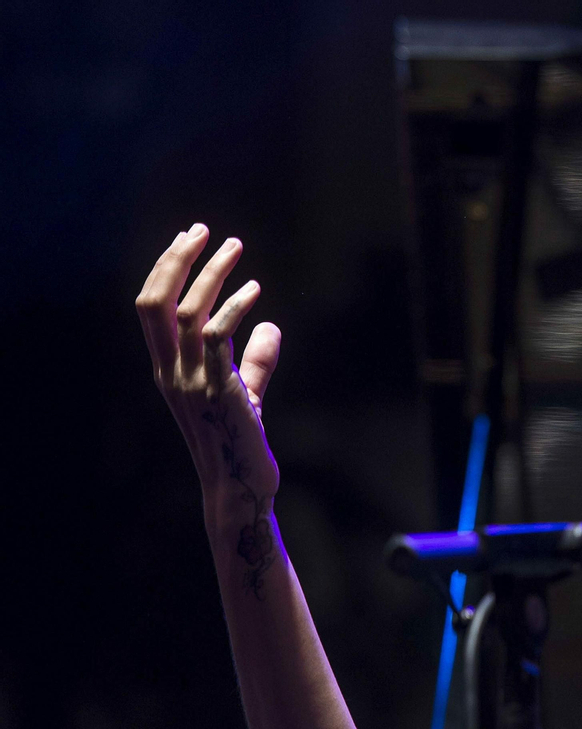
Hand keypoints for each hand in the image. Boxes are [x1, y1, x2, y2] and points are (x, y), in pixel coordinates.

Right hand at [136, 225, 281, 590]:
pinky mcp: (218, 392)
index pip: (151, 308)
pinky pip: (217, 339)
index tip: (190, 238)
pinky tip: (256, 291)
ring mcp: (191, 383)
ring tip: (237, 248)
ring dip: (212, 274)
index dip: (166, 270)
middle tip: (204, 230)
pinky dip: (235, 308)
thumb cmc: (242, 442)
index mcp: (168, 369)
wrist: (243, 487)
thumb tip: (272, 328)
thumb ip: (254, 360)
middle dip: (176, 261)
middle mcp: (170, 372)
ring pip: (187, 314)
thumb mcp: (246, 393)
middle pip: (155, 303)